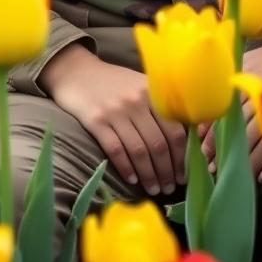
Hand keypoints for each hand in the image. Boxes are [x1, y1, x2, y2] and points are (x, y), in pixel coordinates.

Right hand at [38, 43, 186, 196]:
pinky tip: (132, 180)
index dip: (181, 156)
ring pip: (139, 151)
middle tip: (171, 188)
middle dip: (167, 171)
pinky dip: (126, 168)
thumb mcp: (139, 84)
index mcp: (151, 92)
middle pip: (158, 144)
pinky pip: (115, 150)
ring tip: (155, 189)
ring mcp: (115, 111)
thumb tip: (183, 137)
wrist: (77, 72)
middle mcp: (136, 101)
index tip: (184, 174)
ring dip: (149, 175)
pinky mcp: (96, 121)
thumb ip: (158, 105)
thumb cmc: (113, 81)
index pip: (174, 130)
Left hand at [198, 39, 261, 183]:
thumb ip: (225, 86)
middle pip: (243, 133)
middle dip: (226, 153)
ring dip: (249, 163)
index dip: (213, 137)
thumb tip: (200, 115)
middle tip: (214, 170)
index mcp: (249, 85)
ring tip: (235, 177)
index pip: (226, 117)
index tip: (203, 153)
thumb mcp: (244, 64)